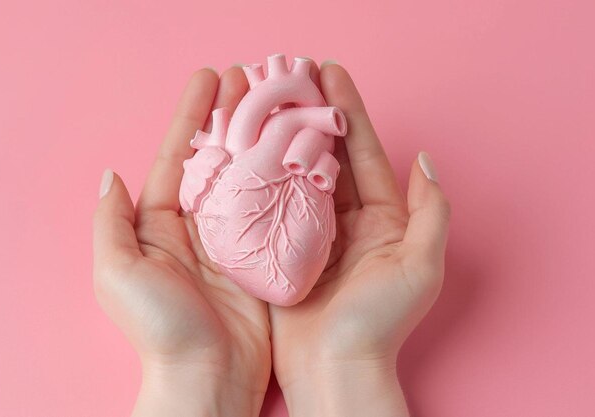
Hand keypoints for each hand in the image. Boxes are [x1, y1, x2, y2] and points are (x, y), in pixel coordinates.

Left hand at [93, 67, 270, 416]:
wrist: (207, 378)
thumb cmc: (161, 330)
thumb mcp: (117, 274)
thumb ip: (111, 223)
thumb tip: (111, 174)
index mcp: (161, 224)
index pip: (177, 156)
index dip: (191, 115)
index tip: (209, 79)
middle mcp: (198, 224)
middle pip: (216, 157)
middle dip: (230, 116)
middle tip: (249, 79)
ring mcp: (234, 237)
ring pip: (249, 175)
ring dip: (260, 137)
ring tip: (278, 101)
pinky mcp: (264, 253)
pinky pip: (276, 206)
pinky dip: (286, 176)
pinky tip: (299, 148)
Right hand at [269, 62, 450, 415]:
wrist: (334, 369)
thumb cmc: (380, 324)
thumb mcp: (421, 267)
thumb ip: (430, 212)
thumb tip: (426, 161)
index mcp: (381, 218)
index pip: (364, 153)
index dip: (349, 112)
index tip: (331, 74)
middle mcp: (346, 219)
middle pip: (328, 155)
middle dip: (312, 114)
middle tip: (294, 74)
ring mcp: (311, 230)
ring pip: (296, 172)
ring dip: (284, 135)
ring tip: (268, 98)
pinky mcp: (281, 245)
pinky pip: (272, 201)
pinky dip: (261, 172)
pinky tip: (247, 144)